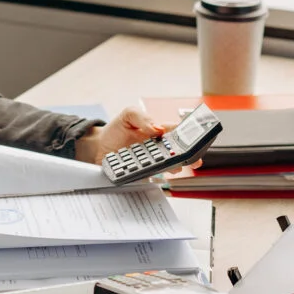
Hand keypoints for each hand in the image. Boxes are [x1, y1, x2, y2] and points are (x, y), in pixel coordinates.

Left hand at [75, 106, 203, 173]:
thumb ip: (142, 117)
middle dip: (188, 157)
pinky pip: (153, 178)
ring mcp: (152, 162)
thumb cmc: (116, 130)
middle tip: (190, 159)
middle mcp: (158, 148)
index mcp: (159, 131)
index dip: (190, 137)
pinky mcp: (143, 174)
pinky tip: (152, 174)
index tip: (194, 142)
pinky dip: (154, 177)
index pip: (179, 133)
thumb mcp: (128, 115)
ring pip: (169, 167)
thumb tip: (156, 128)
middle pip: (179, 153)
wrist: (99, 147)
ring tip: (172, 166)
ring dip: (172, 167)